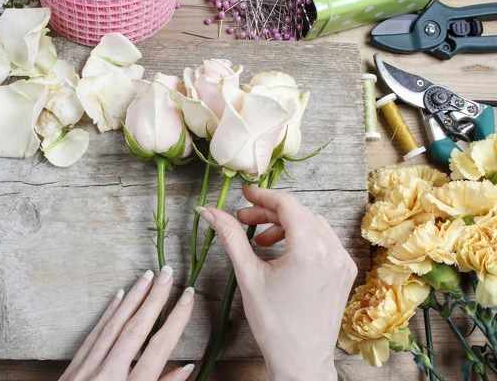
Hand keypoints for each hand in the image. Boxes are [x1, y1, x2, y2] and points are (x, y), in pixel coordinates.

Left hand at [60, 266, 195, 380]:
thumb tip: (185, 367)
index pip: (159, 348)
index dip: (176, 319)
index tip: (188, 296)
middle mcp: (108, 377)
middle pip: (136, 330)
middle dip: (155, 299)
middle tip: (169, 273)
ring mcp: (87, 372)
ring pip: (114, 326)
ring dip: (133, 298)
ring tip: (148, 276)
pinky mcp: (73, 370)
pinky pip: (94, 335)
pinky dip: (108, 314)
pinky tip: (119, 296)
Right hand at [197, 186, 356, 380]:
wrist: (300, 360)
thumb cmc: (274, 324)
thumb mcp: (248, 275)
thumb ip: (230, 236)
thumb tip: (209, 212)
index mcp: (310, 250)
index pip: (287, 205)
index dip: (263, 196)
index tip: (244, 195)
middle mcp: (333, 251)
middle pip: (299, 213)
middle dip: (270, 212)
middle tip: (244, 220)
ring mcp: (343, 261)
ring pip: (312, 224)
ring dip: (285, 225)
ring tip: (261, 239)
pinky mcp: (345, 271)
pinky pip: (323, 240)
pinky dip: (302, 238)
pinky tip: (282, 251)